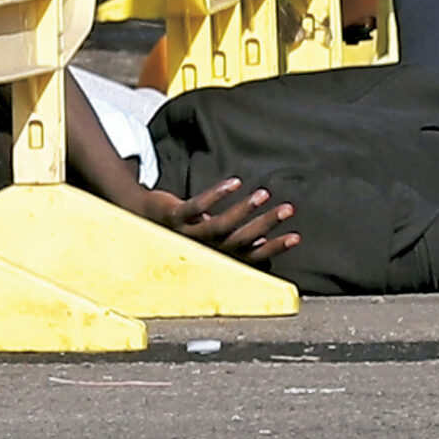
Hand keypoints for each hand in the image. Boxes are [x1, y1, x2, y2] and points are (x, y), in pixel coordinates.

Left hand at [137, 178, 299, 264]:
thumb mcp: (209, 236)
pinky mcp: (175, 215)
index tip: (297, 236)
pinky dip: (216, 195)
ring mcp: (187, 233)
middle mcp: (203, 249)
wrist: (141, 217)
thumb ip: (233, 240)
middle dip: (266, 225)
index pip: (250, 256)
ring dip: (244, 209)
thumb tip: (261, 241)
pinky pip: (197, 205)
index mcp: (215, 255)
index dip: (274, 248)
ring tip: (264, 193)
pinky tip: (235, 182)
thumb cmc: (183, 228)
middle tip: (289, 209)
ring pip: (220, 225)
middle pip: (239, 240)